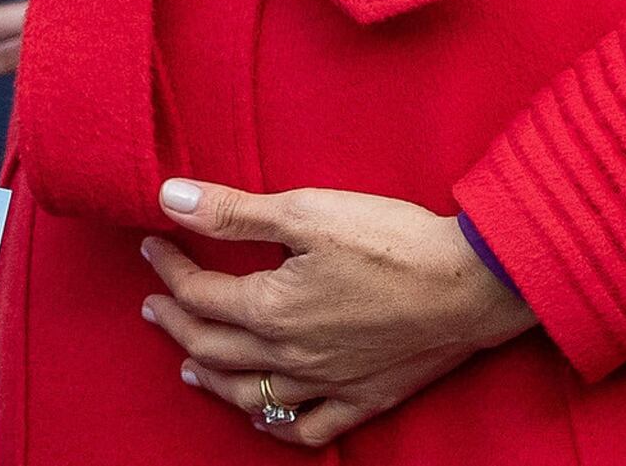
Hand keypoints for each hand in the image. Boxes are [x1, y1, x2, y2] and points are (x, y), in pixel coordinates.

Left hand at [140, 180, 536, 449]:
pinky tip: (263, 414)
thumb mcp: (306, 211)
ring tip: (188, 367)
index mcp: (270, 309)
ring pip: (250, 395)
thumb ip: (232, 211)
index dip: (168, 267)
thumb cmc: (392, 242)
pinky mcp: (365, 397)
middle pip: (213, 347)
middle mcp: (291, 355)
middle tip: (154, 306)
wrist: (472, 285)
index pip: (198, 293)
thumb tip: (169, 198)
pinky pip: (309, 427)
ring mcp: (328, 383)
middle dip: (176, 323)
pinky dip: (276, 423)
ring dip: (211, 379)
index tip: (153, 245)